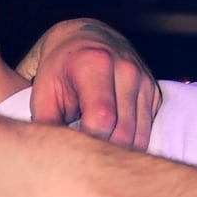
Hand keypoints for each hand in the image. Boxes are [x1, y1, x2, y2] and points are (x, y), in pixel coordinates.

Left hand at [23, 18, 159, 147]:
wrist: (83, 39)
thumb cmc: (58, 69)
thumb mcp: (42, 92)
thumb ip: (46, 123)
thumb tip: (53, 158)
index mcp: (95, 64)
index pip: (101, 119)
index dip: (86, 142)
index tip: (71, 149)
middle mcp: (127, 70)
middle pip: (123, 133)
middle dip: (101, 150)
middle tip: (80, 155)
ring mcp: (144, 81)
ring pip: (138, 137)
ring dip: (116, 150)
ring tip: (93, 146)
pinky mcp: (154, 93)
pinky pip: (146, 132)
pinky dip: (128, 143)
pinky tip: (108, 137)